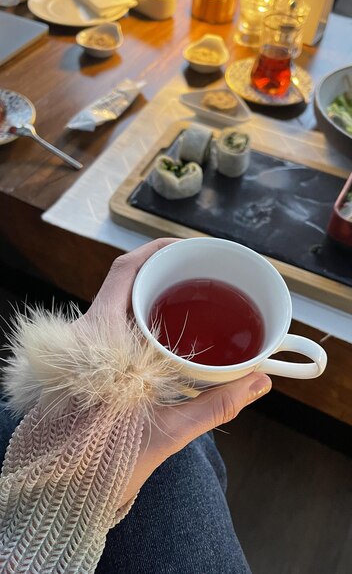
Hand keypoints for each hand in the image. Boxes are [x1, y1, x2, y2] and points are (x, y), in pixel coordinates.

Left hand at [83, 238, 271, 504]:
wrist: (69, 488)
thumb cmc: (109, 460)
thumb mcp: (167, 431)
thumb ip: (216, 405)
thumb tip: (260, 381)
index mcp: (100, 340)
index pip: (123, 273)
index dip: (155, 251)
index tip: (188, 248)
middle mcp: (87, 334)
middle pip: (125, 281)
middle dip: (162, 270)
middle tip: (200, 273)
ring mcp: (86, 346)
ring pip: (120, 301)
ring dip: (153, 293)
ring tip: (191, 295)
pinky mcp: (89, 361)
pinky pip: (117, 321)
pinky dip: (145, 315)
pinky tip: (170, 329)